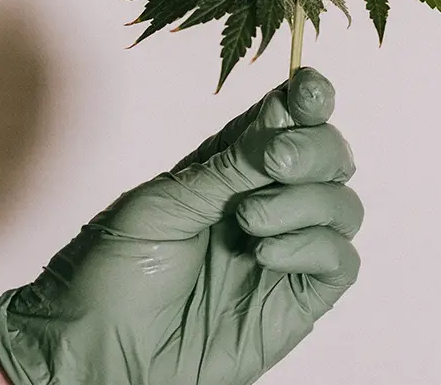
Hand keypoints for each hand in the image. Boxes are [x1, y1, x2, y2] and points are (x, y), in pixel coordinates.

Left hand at [0, 67, 361, 384]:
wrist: (97, 350)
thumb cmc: (117, 268)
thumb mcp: (168, 201)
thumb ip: (231, 164)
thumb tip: (286, 113)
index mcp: (235, 164)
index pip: (291, 118)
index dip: (310, 97)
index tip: (308, 89)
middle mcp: (270, 199)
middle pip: (331, 155)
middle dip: (313, 147)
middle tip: (275, 159)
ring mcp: (288, 250)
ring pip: (344, 204)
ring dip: (304, 200)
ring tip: (248, 219)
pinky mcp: (297, 300)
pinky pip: (341, 261)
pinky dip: (312, 246)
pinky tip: (263, 255)